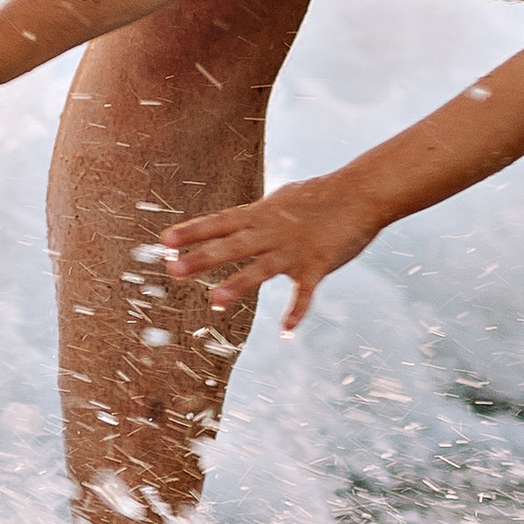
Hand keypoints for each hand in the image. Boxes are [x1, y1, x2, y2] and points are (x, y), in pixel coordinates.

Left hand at [159, 176, 376, 328]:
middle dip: (201, 258)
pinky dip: (297, 311)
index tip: (163, 241)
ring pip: (261, 269)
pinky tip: (286, 331)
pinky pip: (305, 292)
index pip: (219, 223)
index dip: (192, 232)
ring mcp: (294, 249)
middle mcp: (271, 231)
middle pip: (231, 246)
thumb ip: (257, 215)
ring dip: (238, 285)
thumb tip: (235, 221)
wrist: (361, 193)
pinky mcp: (317, 264)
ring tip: (213, 301)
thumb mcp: (282, 200)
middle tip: (172, 269)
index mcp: (261, 214)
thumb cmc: (320, 196)